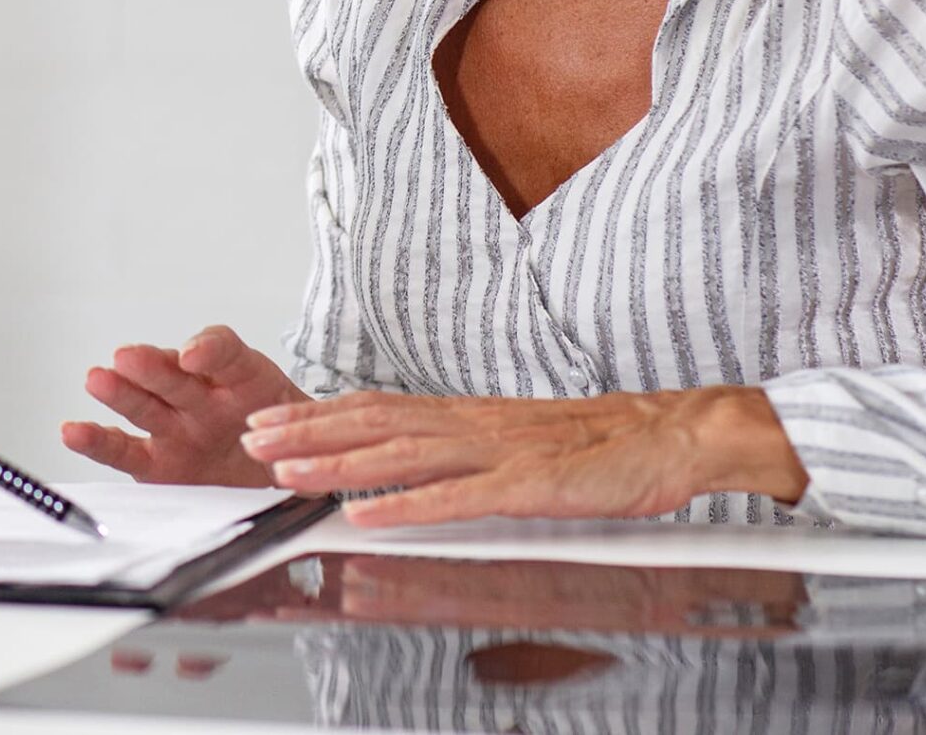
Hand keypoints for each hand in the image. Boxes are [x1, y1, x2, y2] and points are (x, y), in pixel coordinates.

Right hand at [60, 325, 306, 486]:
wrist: (291, 475)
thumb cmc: (297, 443)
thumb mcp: (312, 430)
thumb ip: (304, 435)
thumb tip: (303, 463)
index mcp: (246, 378)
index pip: (226, 352)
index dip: (209, 351)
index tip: (194, 356)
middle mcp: (204, 395)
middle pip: (174, 375)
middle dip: (152, 367)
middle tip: (128, 358)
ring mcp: (177, 426)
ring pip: (146, 405)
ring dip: (120, 392)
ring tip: (97, 379)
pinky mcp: (158, 462)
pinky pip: (127, 450)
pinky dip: (99, 441)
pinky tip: (73, 431)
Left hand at [239, 384, 809, 526]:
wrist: (673, 434)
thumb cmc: (601, 446)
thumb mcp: (519, 444)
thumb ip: (468, 454)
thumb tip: (418, 467)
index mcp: (468, 415)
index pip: (377, 408)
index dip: (319, 415)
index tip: (269, 420)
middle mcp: (473, 425)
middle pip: (373, 423)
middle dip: (307, 431)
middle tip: (251, 438)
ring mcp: (499, 453)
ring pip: (401, 455)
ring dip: (339, 465)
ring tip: (287, 471)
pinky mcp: (529, 486)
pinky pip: (458, 498)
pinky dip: (407, 507)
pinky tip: (369, 517)